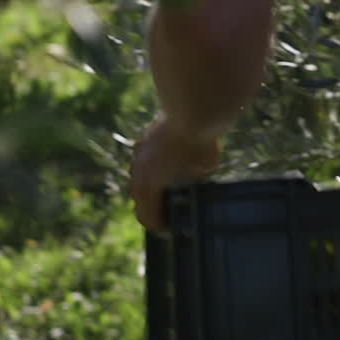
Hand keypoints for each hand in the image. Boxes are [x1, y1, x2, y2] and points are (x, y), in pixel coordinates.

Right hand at [129, 117, 221, 232]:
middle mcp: (138, 171)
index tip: (170, 230)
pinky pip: (144, 162)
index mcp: (149, 186)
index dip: (159, 226)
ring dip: (150, 186)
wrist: (193, 109)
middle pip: (139, 197)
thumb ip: (192, 184)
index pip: (147, 216)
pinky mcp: (144, 139)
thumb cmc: (200, 146)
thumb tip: (191, 186)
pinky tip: (167, 167)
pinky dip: (152, 169)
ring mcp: (138, 154)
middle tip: (168, 212)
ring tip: (168, 189)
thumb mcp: (202, 171)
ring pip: (139, 178)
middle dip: (152, 206)